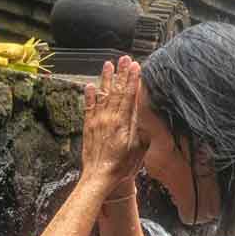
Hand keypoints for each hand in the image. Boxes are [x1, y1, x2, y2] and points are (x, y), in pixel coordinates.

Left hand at [82, 56, 146, 193]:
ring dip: (106, 79)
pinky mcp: (88, 127)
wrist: (99, 176)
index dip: (132, 79)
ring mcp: (97, 121)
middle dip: (121, 73)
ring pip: (102, 95)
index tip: (136, 66)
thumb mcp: (138, 148)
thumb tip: (146, 112)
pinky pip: (88, 106)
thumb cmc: (122, 166)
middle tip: (124, 59)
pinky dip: (89, 95)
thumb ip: (142, 128)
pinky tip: (90, 85)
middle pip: (116, 91)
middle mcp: (108, 118)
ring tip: (108, 64)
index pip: (129, 95)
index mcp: (122, 122)